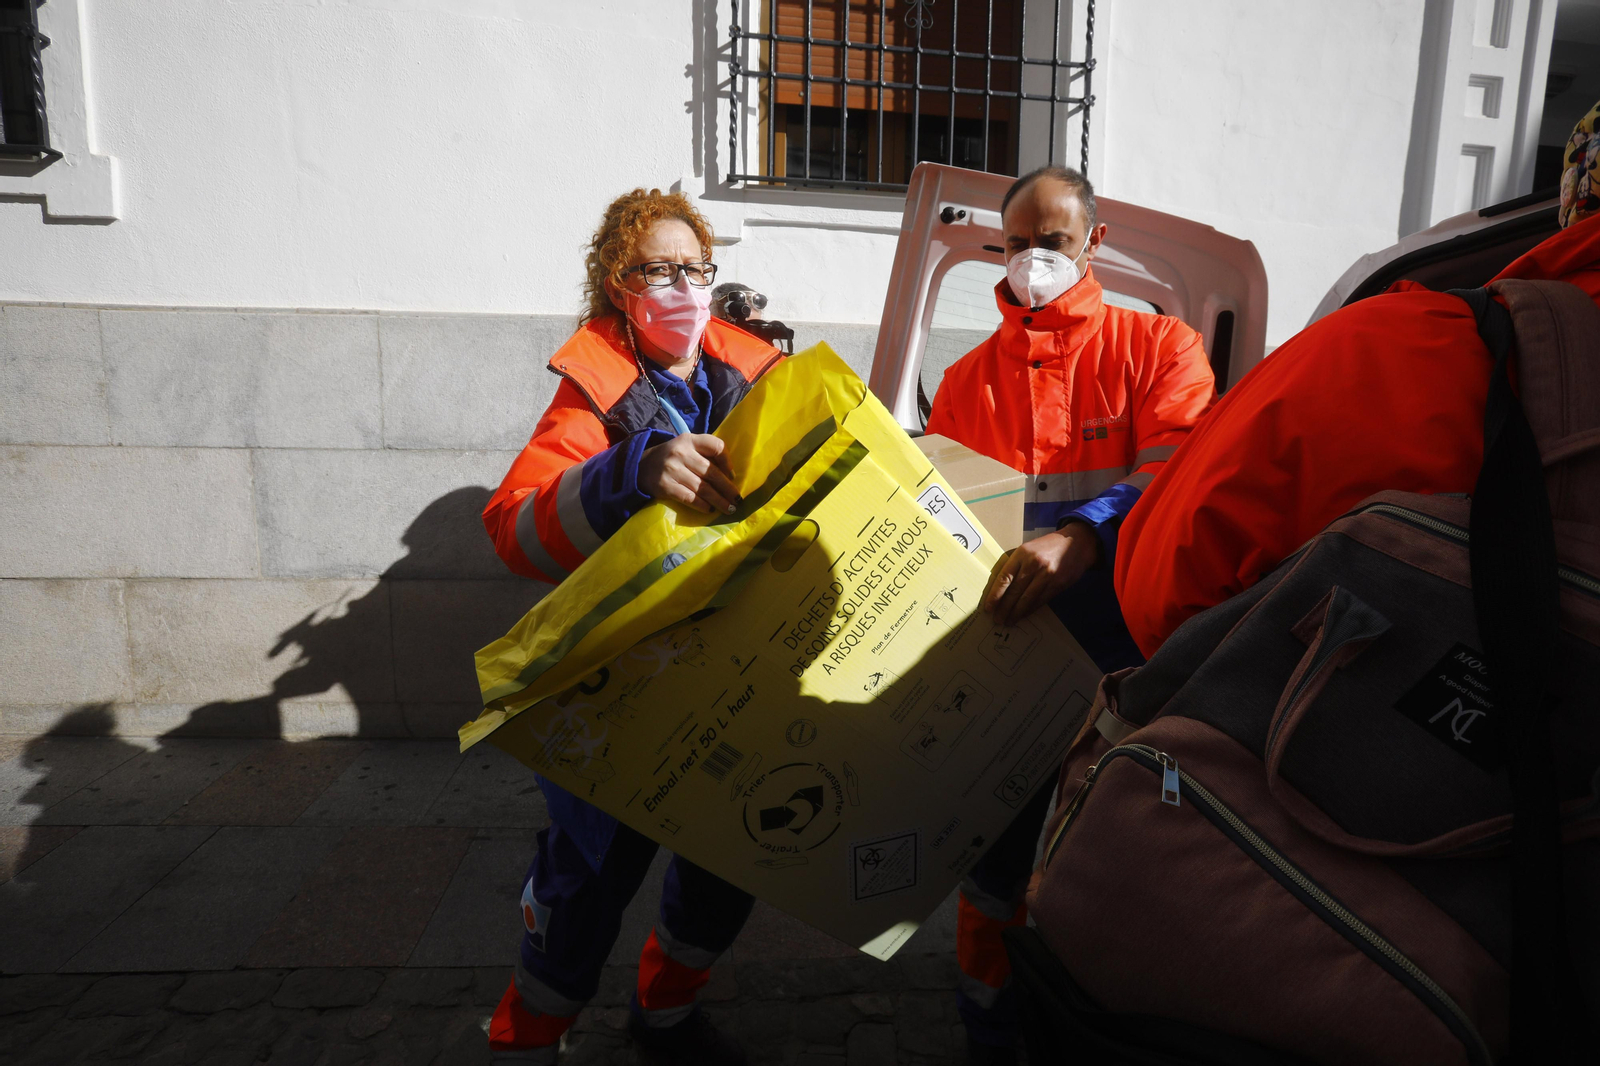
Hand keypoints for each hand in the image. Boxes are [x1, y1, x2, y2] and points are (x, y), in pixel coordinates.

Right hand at [639, 433, 741, 514]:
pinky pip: (689, 497)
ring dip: (718, 501)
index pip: (716, 446)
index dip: (727, 462)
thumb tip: (729, 476)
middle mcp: (681, 452)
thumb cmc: (671, 459)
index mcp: (690, 440)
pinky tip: (709, 509)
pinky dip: (702, 505)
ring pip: (702, 488)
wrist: (639, 466)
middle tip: (737, 500)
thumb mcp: (686, 447)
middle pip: (712, 472)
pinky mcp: (664, 485)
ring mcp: (672, 469)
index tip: (732, 475)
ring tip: (729, 508)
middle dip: (727, 489)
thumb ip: (704, 454)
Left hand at [982, 522, 1100, 625]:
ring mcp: (1047, 575)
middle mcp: (1034, 564)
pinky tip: (1023, 615)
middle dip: (1004, 608)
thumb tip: (1001, 588)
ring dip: (1016, 613)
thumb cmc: (1048, 546)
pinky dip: (1030, 610)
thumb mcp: (1028, 549)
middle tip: (997, 619)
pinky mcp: (1058, 584)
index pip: (1004, 578)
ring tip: (1008, 621)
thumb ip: (1016, 565)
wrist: (1077, 543)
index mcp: (1022, 553)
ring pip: (1027, 599)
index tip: (988, 607)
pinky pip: (1040, 601)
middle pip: (1014, 591)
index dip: (995, 595)